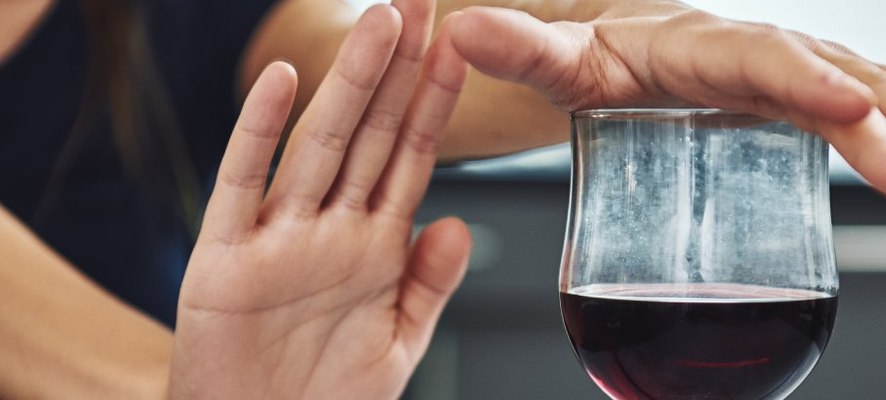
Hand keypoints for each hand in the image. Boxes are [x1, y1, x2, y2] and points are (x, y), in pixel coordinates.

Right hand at [169, 3, 468, 398]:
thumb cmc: (326, 399)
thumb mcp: (398, 342)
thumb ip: (428, 284)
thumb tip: (457, 224)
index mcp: (373, 245)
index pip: (411, 156)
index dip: (435, 101)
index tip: (461, 46)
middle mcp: (329, 228)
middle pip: (370, 132)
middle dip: (399, 68)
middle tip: (418, 3)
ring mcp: (278, 237)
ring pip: (320, 145)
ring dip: (350, 83)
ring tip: (380, 23)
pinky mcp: (225, 259)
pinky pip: (243, 184)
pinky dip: (259, 133)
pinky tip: (281, 83)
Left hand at [443, 2, 885, 205]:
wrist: (626, 55)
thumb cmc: (594, 61)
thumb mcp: (559, 61)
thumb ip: (521, 48)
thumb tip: (459, 29)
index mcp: (705, 45)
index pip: (764, 62)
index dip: (809, 86)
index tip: (854, 117)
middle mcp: (763, 51)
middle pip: (836, 83)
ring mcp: (796, 72)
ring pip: (877, 90)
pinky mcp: (815, 100)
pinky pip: (885, 104)